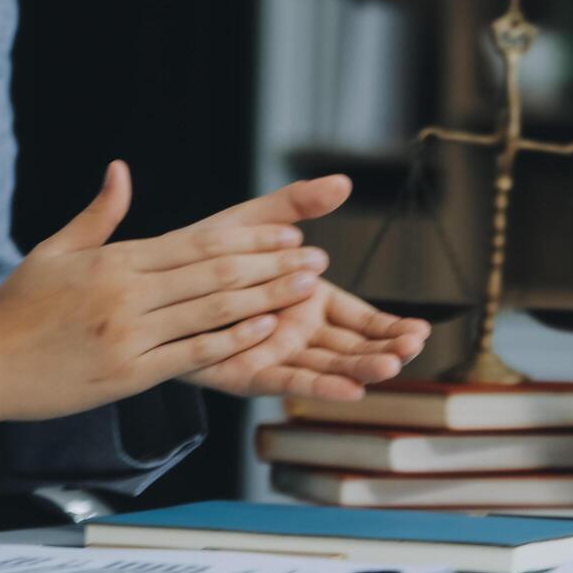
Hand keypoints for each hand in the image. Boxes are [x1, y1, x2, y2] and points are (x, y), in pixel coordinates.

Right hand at [0, 161, 330, 423]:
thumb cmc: (17, 309)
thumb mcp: (52, 252)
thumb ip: (97, 215)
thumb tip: (120, 170)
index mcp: (115, 261)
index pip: (197, 243)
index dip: (249, 238)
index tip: (288, 232)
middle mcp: (127, 294)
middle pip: (215, 273)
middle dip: (271, 264)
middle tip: (315, 259)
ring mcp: (130, 334)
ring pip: (212, 311)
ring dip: (265, 298)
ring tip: (305, 289)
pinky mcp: (130, 374)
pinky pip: (193, 354)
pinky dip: (233, 341)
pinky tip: (267, 330)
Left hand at [179, 175, 431, 399]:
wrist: (152, 283)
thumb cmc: (203, 254)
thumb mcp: (256, 222)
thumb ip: (298, 205)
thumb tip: (343, 182)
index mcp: (310, 302)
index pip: (362, 320)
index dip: (391, 327)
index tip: (421, 332)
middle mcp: (299, 333)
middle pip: (353, 347)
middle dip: (385, 350)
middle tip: (412, 349)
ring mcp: (276, 355)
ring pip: (328, 365)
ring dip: (361, 369)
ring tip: (391, 367)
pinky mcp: (249, 373)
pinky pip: (289, 380)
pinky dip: (320, 387)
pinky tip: (351, 390)